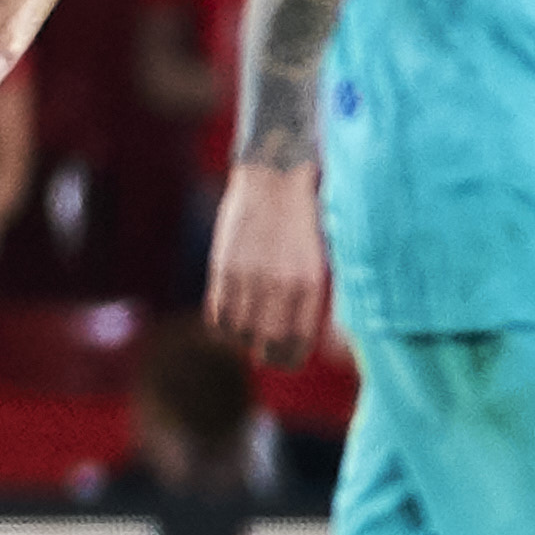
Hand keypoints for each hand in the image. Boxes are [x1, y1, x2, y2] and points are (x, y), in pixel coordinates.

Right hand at [203, 162, 332, 367]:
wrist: (274, 175)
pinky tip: (228, 317)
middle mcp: (280, 283)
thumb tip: (299, 336)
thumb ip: (310, 297)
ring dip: (241, 340)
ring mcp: (249, 275)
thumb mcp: (318, 259)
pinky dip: (221, 325)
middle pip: (267, 343)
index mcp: (310, 283)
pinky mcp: (223, 266)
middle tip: (263, 351)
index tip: (285, 359)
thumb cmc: (302, 218)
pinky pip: (217, 313)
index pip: (298, 342)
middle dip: (265, 355)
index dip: (289, 359)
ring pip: (239, 332)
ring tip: (246, 331)